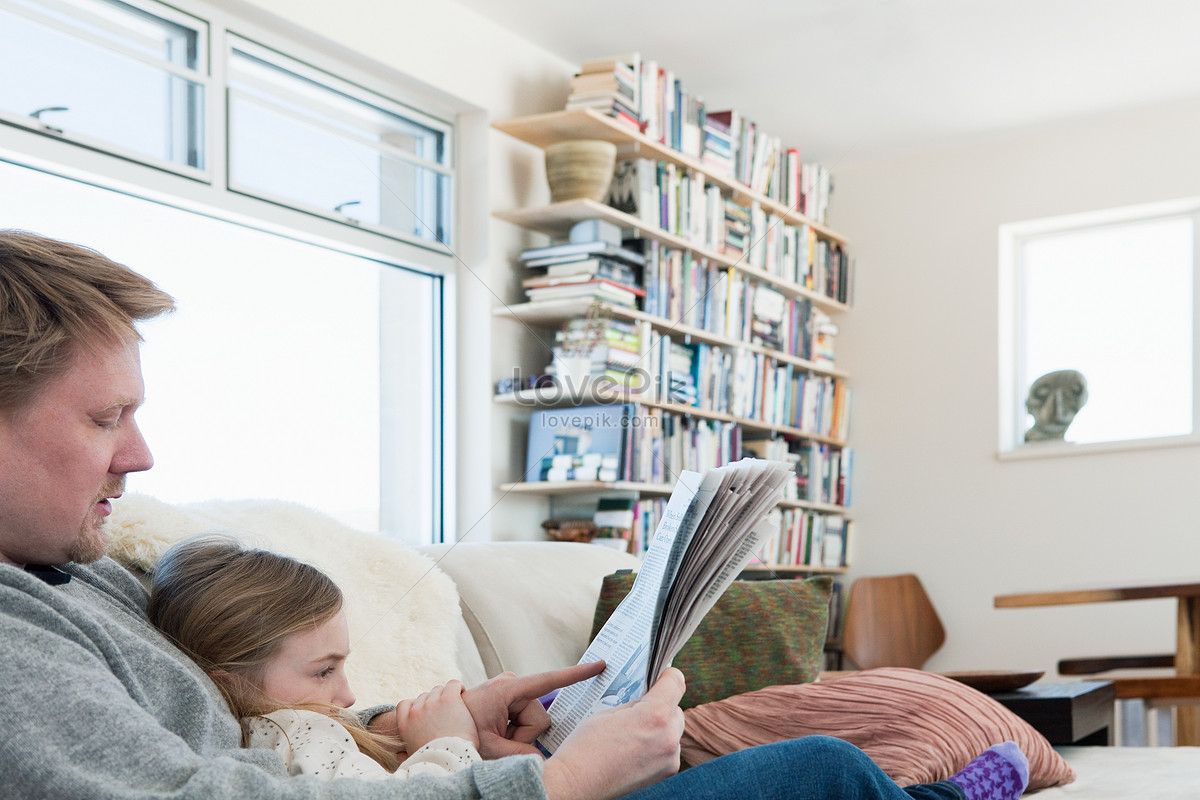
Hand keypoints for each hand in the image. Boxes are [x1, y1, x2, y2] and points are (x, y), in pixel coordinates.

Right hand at [392, 680, 477, 752]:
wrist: (449, 760)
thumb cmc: (434, 763)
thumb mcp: (412, 759)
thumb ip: (402, 754)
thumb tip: (397, 755)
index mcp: (404, 724)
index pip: (404, 704)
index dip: (416, 705)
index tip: (426, 712)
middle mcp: (416, 711)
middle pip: (425, 696)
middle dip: (435, 703)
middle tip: (446, 713)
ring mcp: (432, 703)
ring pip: (439, 690)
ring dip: (446, 696)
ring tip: (456, 706)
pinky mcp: (449, 698)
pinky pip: (453, 684)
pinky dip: (458, 687)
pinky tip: (462, 693)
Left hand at [462, 661, 605, 757]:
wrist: (444, 726)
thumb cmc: (463, 733)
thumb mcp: (491, 749)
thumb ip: (520, 752)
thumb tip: (541, 756)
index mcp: (507, 690)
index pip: (548, 680)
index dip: (576, 674)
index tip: (600, 664)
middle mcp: (512, 685)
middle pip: (538, 718)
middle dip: (523, 735)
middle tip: (498, 739)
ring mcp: (511, 690)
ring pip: (532, 721)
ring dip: (516, 734)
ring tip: (493, 735)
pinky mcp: (510, 697)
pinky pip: (524, 718)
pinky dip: (513, 730)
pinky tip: (496, 731)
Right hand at [542, 668, 685, 799]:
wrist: (576, 783)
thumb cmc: (587, 745)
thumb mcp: (609, 711)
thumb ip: (635, 703)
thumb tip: (648, 698)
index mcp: (655, 714)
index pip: (676, 682)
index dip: (667, 675)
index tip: (660, 676)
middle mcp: (669, 736)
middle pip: (676, 708)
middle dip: (661, 705)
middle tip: (639, 709)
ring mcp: (670, 757)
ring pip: (674, 730)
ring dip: (661, 726)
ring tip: (634, 732)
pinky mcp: (667, 772)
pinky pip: (669, 749)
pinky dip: (658, 745)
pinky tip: (635, 748)